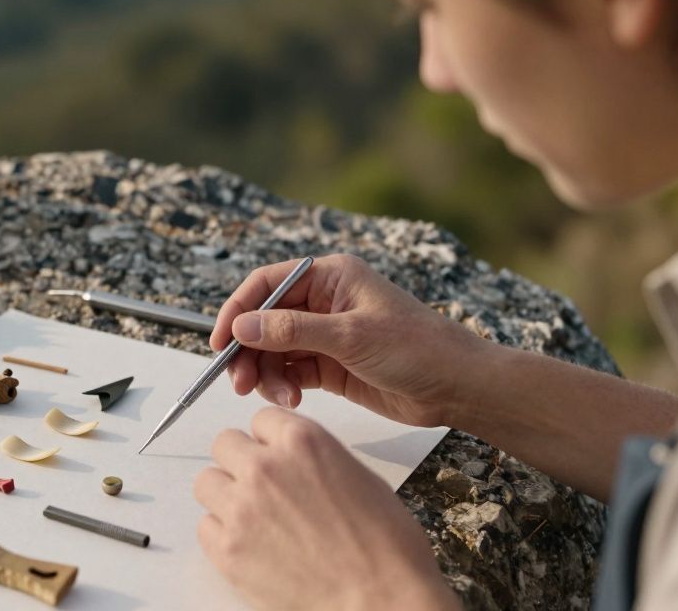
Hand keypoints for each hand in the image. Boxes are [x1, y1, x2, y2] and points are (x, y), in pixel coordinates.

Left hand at [194, 407, 457, 610]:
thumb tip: (296, 463)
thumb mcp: (360, 478)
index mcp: (302, 442)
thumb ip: (316, 459)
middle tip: (264, 490)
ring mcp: (241, 508)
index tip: (277, 458)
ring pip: (207, 483)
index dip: (270, 441)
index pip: (261, 420)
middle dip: (242, 463)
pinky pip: (205, 527)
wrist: (382, 602)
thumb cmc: (387, 550)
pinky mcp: (227, 549)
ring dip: (226, 496)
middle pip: (225, 445)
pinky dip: (222, 535)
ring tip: (255, 519)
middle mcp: (265, 468)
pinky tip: (251, 547)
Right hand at [211, 254, 488, 427]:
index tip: (220, 341)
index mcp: (329, 277)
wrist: (458, 386)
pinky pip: (290, 372)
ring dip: (265, 374)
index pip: (267, 285)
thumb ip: (293, 331)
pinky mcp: (330, 365)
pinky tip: (293, 400)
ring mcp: (325, 335)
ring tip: (280, 397)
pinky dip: (283, 387)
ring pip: (273, 350)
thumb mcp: (351, 336)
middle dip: (248, 351)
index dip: (238, 310)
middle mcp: (323, 302)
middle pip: (264, 321)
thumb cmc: (418, 348)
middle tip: (238, 381)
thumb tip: (243, 325)